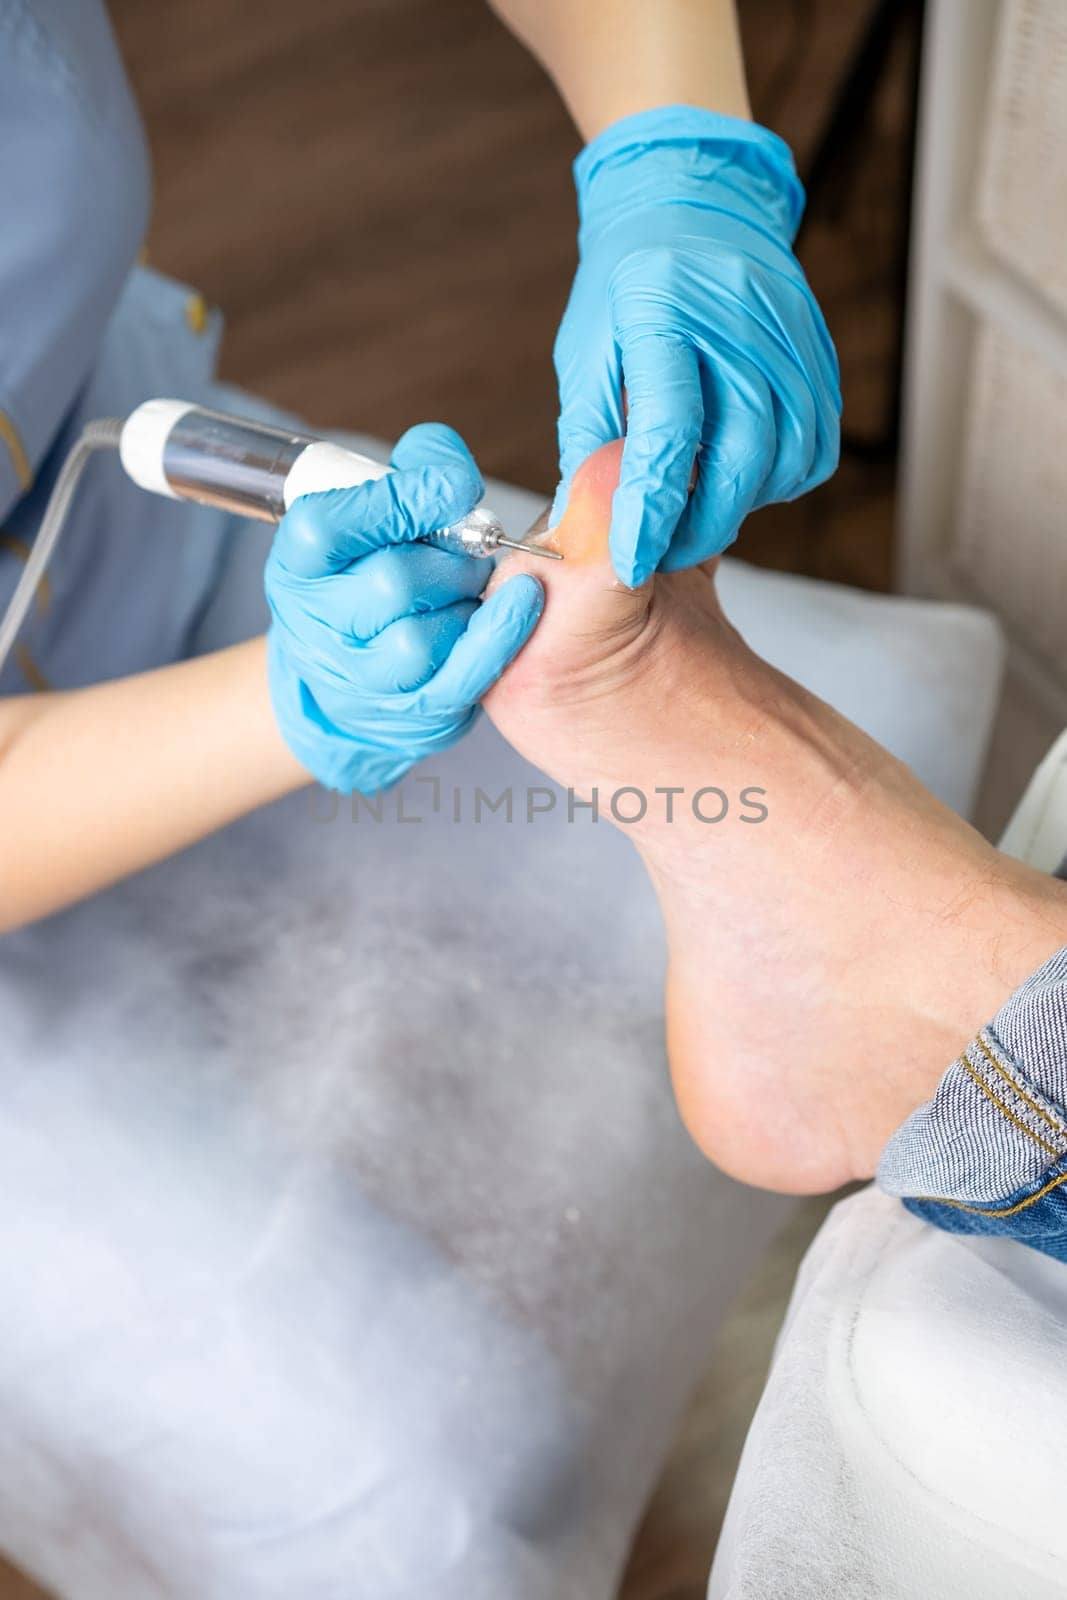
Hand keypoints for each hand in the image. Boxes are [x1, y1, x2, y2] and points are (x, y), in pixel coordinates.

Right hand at [265, 423, 543, 792]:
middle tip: (468, 548)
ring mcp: (360, 676)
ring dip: (465, 599)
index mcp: (299, 563)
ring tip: (471, 586)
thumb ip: (412, 471)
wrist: (358, 678)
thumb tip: (450, 468)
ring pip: (419, 637)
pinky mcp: (411, 712)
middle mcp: (318, 622)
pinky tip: (524, 603)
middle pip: (391, 582)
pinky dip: (497, 635)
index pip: (329, 526)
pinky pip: (459, 676)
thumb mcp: (373, 515)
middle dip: (449, 557)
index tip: (456, 486)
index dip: (399, 501)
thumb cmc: (375, 576)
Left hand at [553, 107, 840, 586]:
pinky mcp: (819, 353)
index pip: (667, 428)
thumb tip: (588, 527)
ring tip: (696, 513)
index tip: (631, 563)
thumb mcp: (586, 351)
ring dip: (740, 506)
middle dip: (699, 525)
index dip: (650, 507)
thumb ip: (588, 438)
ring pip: (786, 458)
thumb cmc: (626, 283)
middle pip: (739, 455)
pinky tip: (740, 478)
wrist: (691, 201)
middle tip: (661, 552)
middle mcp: (739, 319)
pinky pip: (815, 445)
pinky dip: (779, 481)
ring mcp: (790, 335)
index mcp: (663, 308)